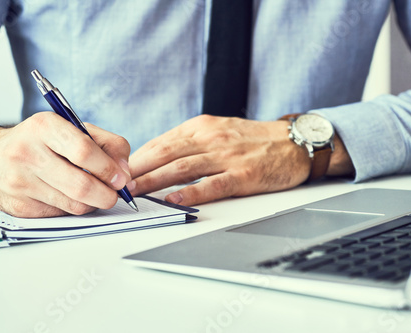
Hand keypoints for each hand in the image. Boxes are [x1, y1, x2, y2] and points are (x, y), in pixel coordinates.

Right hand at [0, 112, 131, 216]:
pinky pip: (62, 214)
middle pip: (81, 184)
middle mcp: (27, 153)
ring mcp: (20, 182)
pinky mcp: (20, 207)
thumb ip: (107, 144)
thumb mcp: (73, 129)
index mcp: (44, 127)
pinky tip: (71, 196)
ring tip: (97, 193)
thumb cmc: (41, 142)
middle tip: (116, 193)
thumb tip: (125, 172)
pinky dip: (75, 208)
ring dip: (94, 203)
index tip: (121, 178)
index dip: (109, 169)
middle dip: (108, 194)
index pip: (84, 151)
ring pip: (75, 204)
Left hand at [128, 115, 311, 205]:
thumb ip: (190, 143)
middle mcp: (210, 138)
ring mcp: (227, 156)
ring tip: (134, 193)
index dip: (138, 158)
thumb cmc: (253, 139)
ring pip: (182, 168)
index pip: (161, 142)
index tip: (119, 171)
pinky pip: (212, 185)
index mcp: (201, 127)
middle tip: (116, 184)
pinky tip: (175, 201)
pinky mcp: (243, 175)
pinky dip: (192, 193)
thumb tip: (158, 159)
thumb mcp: (218, 130)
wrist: (293, 142)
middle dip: (138, 170)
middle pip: (165, 154)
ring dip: (154, 181)